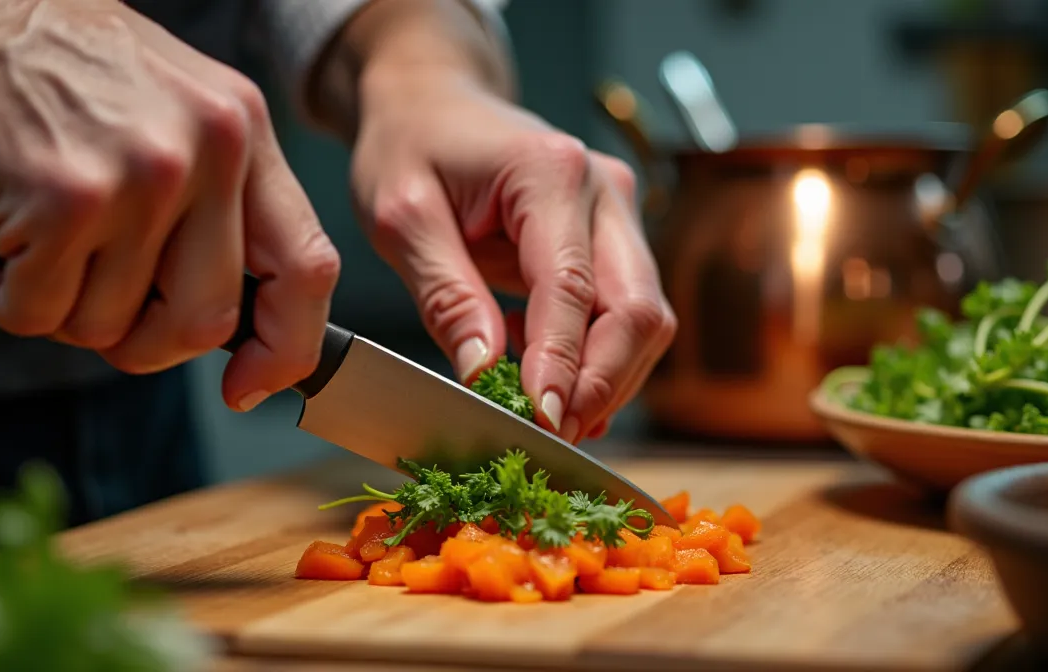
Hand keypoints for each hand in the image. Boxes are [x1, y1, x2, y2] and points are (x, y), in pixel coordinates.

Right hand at [0, 0, 338, 410]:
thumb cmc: (58, 69)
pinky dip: (2, 300)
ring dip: (61, 311)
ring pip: (113, 324)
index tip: (251, 385)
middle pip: (206, 323)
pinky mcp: (64, 201)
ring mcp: (140, 177)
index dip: (287, 348)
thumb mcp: (174, 110)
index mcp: (244, 133)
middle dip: (146, 345)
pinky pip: (41, 314)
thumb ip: (214, 203)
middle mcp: (207, 152)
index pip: (307, 267)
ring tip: (29, 249)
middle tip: (97, 314)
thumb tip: (229, 322)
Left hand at [350, 75, 676, 442]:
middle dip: (602, 384)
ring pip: (645, 319)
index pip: (570, 287)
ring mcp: (618, 214)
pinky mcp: (616, 240)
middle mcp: (604, 189)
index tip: (539, 423)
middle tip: (550, 438)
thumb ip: (447, 296)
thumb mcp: (403, 219)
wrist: (433, 107)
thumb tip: (486, 375)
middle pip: (637, 309)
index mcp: (549, 172)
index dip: (561, 364)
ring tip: (544, 416)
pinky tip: (548, 380)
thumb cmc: (411, 149)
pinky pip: (626, 314)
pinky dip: (599, 360)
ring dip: (606, 380)